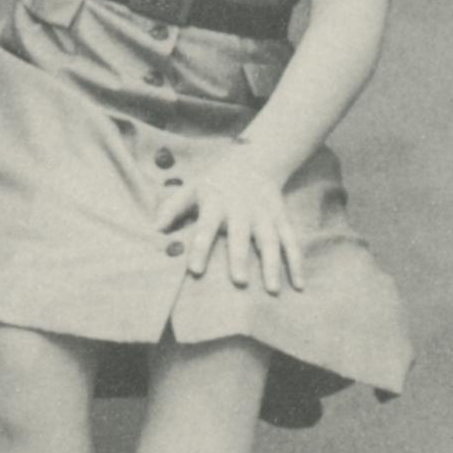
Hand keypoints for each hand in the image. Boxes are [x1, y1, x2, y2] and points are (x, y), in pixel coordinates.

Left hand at [167, 146, 304, 296]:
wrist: (253, 162)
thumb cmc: (215, 184)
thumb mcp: (191, 189)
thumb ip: (172, 209)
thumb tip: (154, 230)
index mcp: (216, 203)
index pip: (206, 226)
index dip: (200, 247)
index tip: (195, 270)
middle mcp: (242, 209)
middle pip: (241, 235)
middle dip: (240, 257)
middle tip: (239, 282)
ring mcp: (265, 215)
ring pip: (271, 240)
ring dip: (272, 265)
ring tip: (273, 290)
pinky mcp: (282, 219)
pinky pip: (292, 242)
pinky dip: (297, 263)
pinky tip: (298, 285)